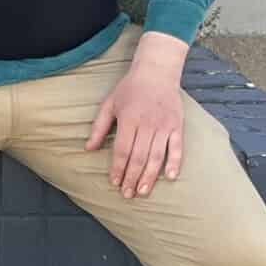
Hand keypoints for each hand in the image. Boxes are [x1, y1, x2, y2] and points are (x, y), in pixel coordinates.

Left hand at [87, 51, 186, 197]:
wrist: (157, 71)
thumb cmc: (129, 89)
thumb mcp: (109, 104)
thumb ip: (99, 127)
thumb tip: (88, 149)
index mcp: (129, 119)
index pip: (122, 150)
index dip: (118, 167)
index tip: (114, 182)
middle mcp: (147, 124)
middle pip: (139, 157)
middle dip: (132, 178)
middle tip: (127, 194)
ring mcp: (164, 125)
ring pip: (157, 156)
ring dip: (150, 176)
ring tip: (143, 192)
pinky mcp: (177, 125)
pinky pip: (177, 148)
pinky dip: (175, 163)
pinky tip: (169, 177)